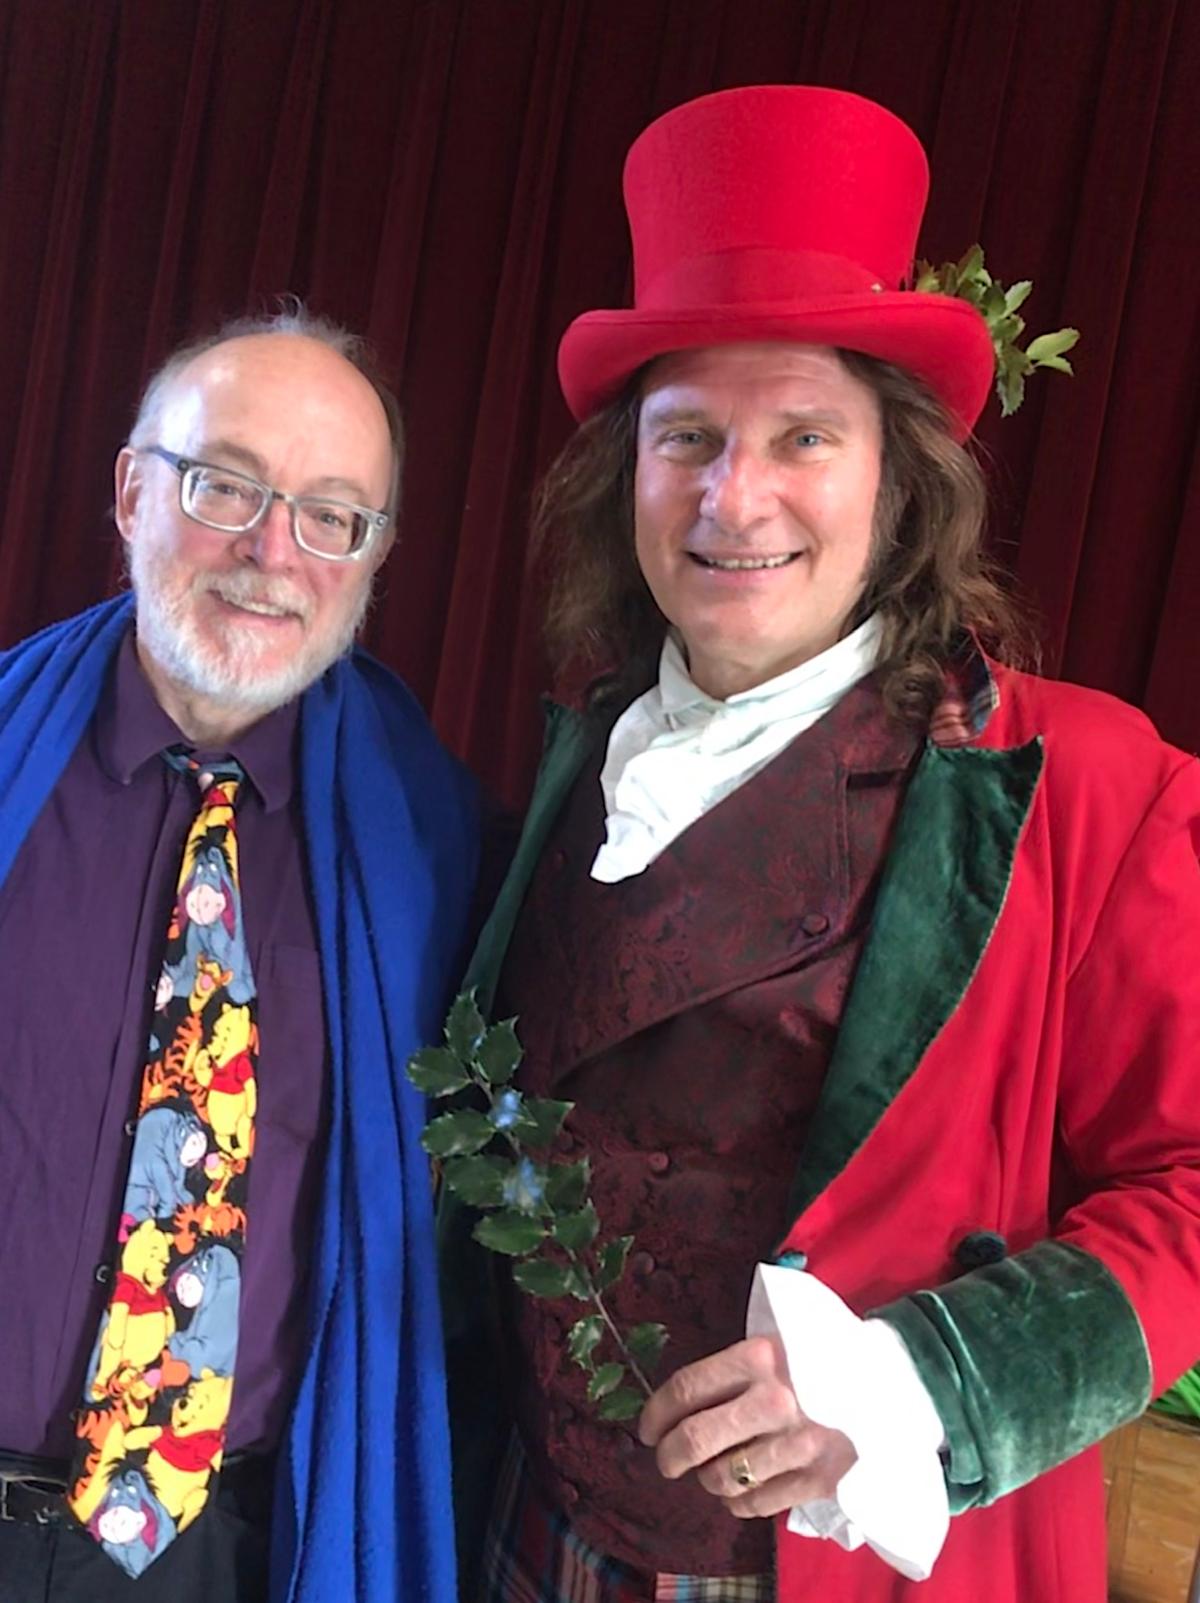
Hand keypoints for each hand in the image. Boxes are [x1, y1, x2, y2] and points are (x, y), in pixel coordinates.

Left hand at [638, 1334, 857, 1519]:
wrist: (889, 1379)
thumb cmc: (818, 1357)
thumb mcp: (775, 1341)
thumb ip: (732, 1366)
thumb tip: (678, 1402)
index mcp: (759, 1356)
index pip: (686, 1389)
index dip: (656, 1413)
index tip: (648, 1429)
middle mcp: (775, 1400)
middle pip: (695, 1440)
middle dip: (669, 1456)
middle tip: (666, 1459)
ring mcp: (797, 1443)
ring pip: (721, 1477)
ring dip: (706, 1478)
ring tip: (709, 1470)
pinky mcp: (819, 1477)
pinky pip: (756, 1503)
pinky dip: (737, 1501)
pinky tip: (738, 1489)